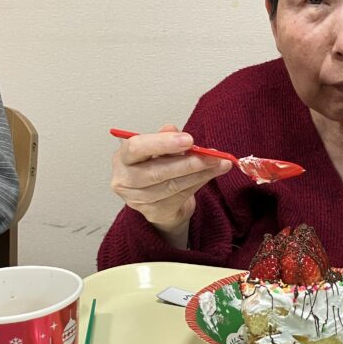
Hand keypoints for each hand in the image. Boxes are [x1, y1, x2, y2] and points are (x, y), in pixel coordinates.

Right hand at [110, 124, 231, 246]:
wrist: (157, 198)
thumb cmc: (155, 167)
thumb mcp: (157, 149)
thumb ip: (165, 138)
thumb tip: (174, 130)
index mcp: (123, 158)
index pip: (137, 148)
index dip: (162, 143)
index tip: (188, 140)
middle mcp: (125, 180)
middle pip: (156, 172)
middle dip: (188, 162)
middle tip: (211, 155)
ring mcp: (138, 200)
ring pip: (172, 186)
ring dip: (200, 174)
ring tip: (219, 163)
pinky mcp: (154, 213)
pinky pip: (181, 197)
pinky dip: (199, 183)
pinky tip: (211, 174)